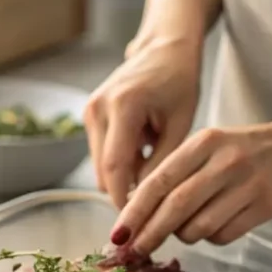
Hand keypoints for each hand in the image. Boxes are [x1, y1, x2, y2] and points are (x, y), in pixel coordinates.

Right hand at [83, 38, 202, 207]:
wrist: (164, 47)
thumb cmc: (179, 80)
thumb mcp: (181, 124)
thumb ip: (162, 164)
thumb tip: (149, 203)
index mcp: (123, 107)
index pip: (115, 168)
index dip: (123, 200)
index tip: (137, 223)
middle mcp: (98, 108)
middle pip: (103, 171)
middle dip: (123, 193)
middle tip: (151, 209)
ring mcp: (90, 111)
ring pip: (101, 166)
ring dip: (124, 177)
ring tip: (153, 175)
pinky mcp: (90, 115)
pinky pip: (102, 153)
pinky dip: (121, 163)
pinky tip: (144, 157)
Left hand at [109, 121, 271, 253]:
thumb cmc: (242, 152)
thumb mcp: (207, 148)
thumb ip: (175, 174)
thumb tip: (136, 215)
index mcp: (202, 143)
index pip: (158, 182)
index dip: (134, 212)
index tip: (117, 235)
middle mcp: (223, 161)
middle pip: (175, 208)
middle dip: (149, 234)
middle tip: (134, 253)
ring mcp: (246, 184)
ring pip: (199, 226)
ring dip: (185, 236)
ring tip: (190, 226)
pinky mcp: (264, 206)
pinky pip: (224, 235)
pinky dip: (213, 238)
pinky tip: (220, 224)